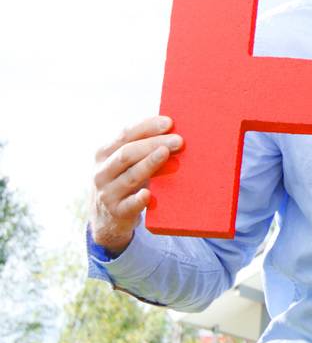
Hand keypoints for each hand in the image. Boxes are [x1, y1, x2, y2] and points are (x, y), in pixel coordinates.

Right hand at [91, 117, 185, 254]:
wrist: (107, 221)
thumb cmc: (124, 182)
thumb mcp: (125, 164)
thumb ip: (142, 148)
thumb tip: (174, 129)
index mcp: (104, 154)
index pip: (125, 135)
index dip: (146, 127)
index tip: (169, 122)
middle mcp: (102, 172)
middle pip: (127, 153)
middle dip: (154, 144)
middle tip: (179, 140)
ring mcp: (107, 193)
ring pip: (130, 176)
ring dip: (149, 164)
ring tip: (166, 154)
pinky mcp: (116, 212)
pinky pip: (129, 205)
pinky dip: (139, 199)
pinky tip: (148, 193)